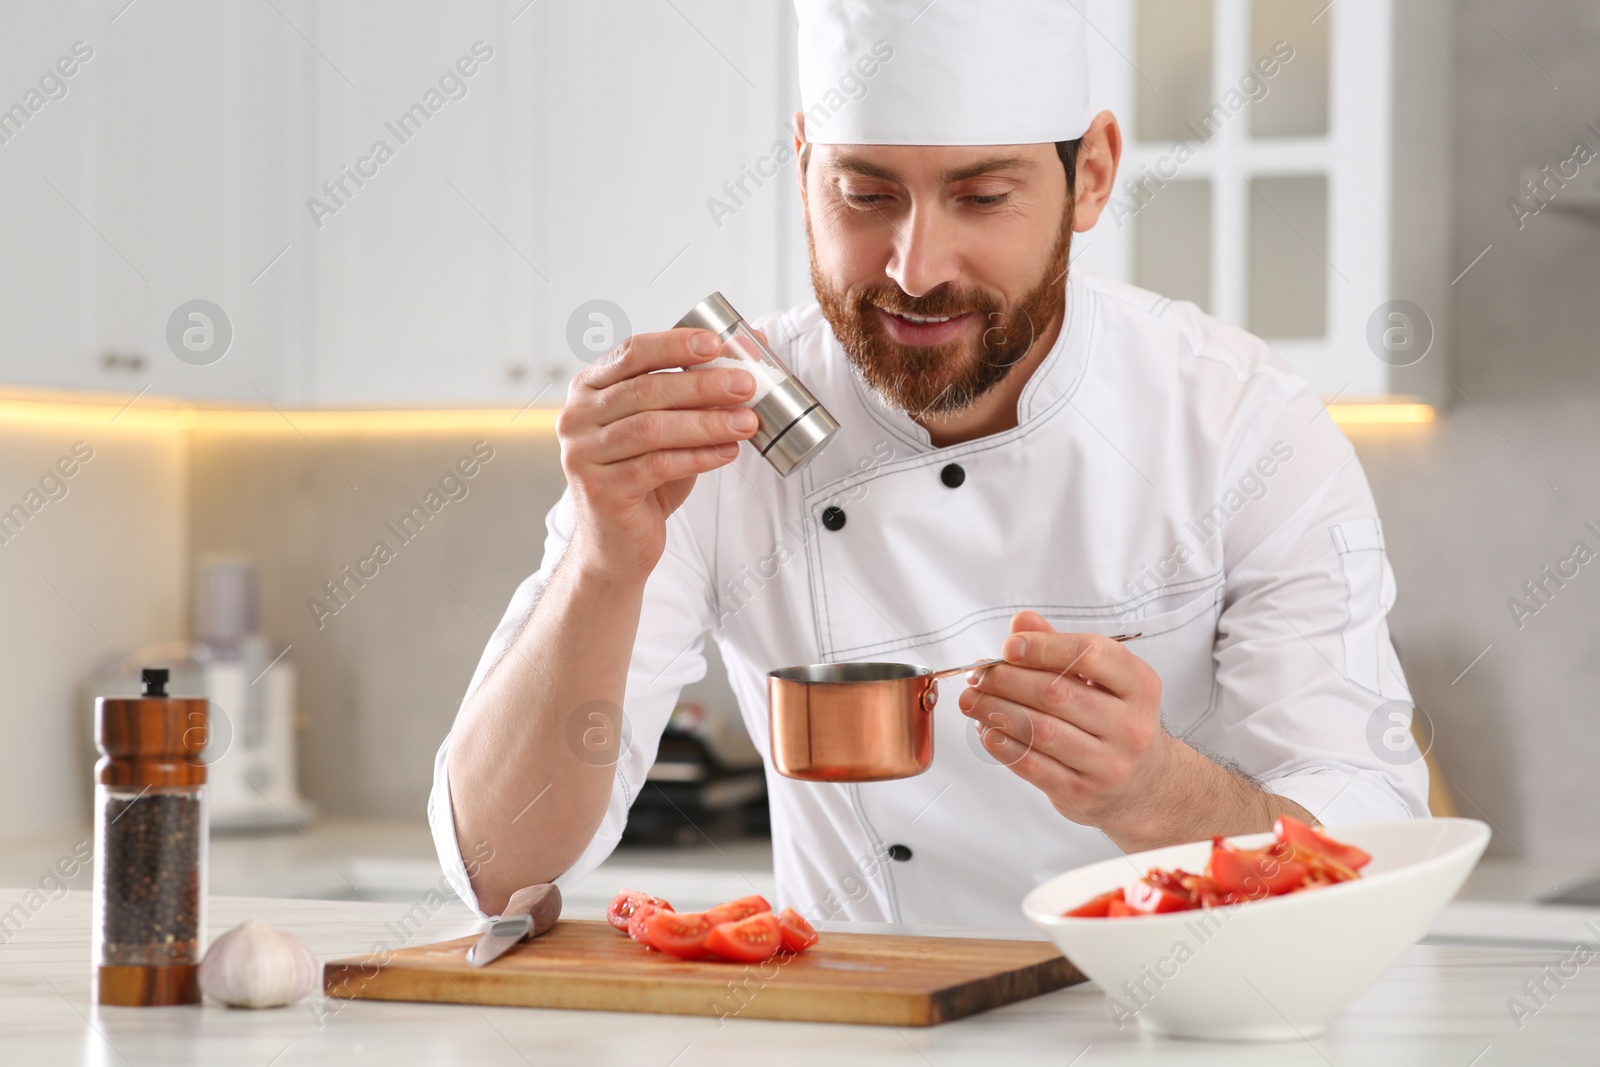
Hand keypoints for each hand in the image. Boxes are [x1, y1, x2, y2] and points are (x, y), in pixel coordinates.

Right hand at [557, 328, 758, 583]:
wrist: (616, 543)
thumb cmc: (644, 478)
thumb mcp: (667, 427)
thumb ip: (695, 389)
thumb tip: (753, 347)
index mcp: (590, 388)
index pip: (632, 352)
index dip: (675, 344)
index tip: (718, 343)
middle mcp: (577, 417)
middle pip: (646, 390)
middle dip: (703, 385)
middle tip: (746, 385)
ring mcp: (583, 454)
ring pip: (652, 428)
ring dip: (706, 423)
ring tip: (747, 422)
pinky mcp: (600, 490)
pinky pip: (656, 466)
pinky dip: (698, 457)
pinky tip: (727, 452)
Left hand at [957, 610, 1170, 841]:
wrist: (1144, 784)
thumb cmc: (1116, 720)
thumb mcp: (1103, 679)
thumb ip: (1061, 647)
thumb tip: (1021, 624)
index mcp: (1139, 685)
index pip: (1089, 654)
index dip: (1043, 646)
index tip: (1009, 646)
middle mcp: (1131, 725)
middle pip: (1056, 693)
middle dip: (1007, 680)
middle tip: (979, 676)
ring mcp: (1109, 763)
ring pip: (1040, 730)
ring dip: (996, 711)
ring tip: (972, 701)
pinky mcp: (1083, 792)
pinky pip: (1032, 765)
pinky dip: (1002, 745)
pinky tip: (987, 730)